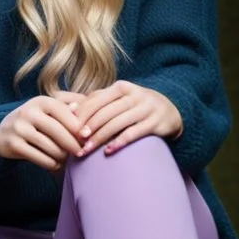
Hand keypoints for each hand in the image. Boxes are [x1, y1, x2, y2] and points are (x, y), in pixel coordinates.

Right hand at [0, 93, 88, 170]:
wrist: (2, 131)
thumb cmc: (34, 120)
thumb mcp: (48, 109)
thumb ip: (67, 106)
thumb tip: (84, 106)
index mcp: (41, 101)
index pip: (66, 113)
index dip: (79, 127)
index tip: (89, 138)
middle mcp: (28, 112)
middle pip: (58, 131)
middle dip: (73, 145)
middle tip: (82, 153)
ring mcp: (19, 128)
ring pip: (50, 147)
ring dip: (63, 157)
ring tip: (69, 160)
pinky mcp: (13, 145)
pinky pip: (40, 158)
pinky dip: (52, 164)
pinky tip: (56, 164)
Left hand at [60, 80, 182, 155]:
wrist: (169, 110)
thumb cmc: (135, 105)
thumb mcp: (118, 98)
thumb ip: (96, 100)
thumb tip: (69, 108)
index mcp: (121, 87)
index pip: (96, 100)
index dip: (82, 116)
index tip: (70, 129)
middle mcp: (134, 95)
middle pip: (105, 113)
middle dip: (88, 129)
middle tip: (77, 144)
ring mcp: (146, 108)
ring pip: (117, 124)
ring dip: (99, 138)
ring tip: (87, 151)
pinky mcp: (155, 123)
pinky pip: (133, 133)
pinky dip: (119, 142)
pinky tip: (108, 151)